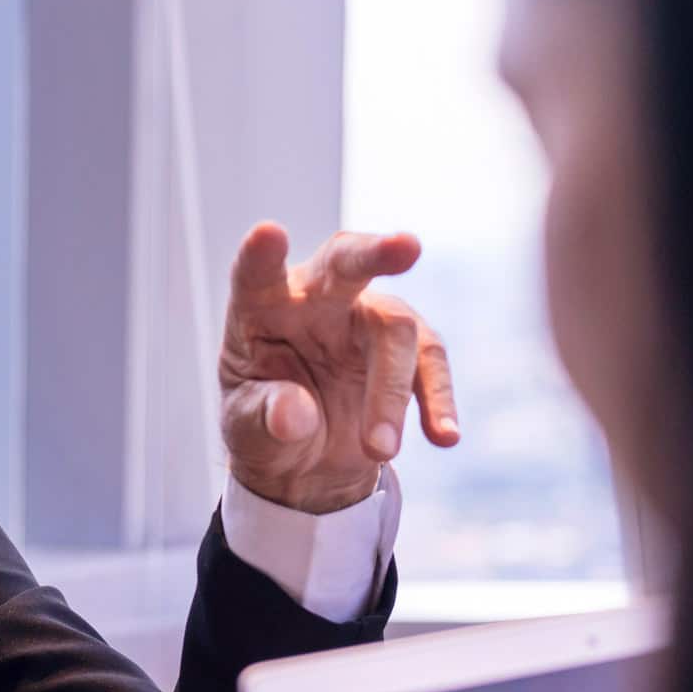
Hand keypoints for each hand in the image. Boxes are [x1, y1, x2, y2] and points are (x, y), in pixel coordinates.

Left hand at [220, 223, 458, 513]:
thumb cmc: (264, 424)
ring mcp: (366, 319)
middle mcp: (317, 298)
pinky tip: (443, 435)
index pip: (257, 275)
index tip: (268, 233)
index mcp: (262, 306)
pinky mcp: (408, 349)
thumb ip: (265, 417)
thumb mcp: (249, 430)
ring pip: (395, 329)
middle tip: (408, 246)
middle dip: (376, 253)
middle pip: (347, 261)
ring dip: (390, 393)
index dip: (261, 255)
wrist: (307, 458)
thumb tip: (296, 415)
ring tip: (379, 449)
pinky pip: (430, 363)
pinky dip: (438, 400)